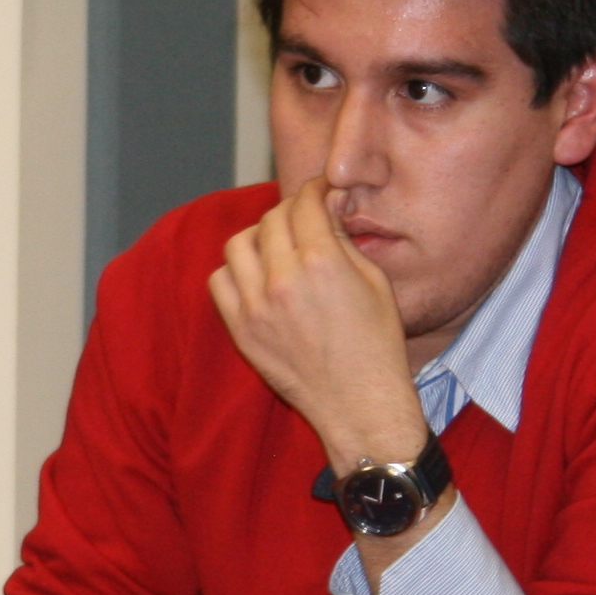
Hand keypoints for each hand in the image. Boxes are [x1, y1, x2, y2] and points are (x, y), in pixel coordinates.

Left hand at [208, 178, 428, 475]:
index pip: (304, 203)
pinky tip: (255, 278)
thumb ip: (343, 240)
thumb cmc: (377, 344)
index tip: (317, 192)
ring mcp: (256, 306)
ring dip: (257, 238)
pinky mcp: (241, 330)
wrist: (359, 403)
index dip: (313, 190)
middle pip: (270, 219)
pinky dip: (234, 272)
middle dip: (289, 213)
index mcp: (322, 262)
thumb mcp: (374, 282)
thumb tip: (325, 208)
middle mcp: (283, 279)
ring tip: (275, 248)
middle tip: (302, 221)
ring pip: (237, 244)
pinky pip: (219, 282)